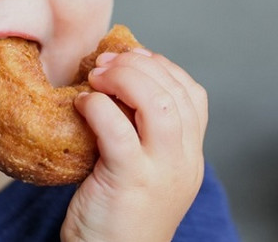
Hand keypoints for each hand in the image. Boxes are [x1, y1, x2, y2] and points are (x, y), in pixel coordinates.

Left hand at [61, 48, 207, 241]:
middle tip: (105, 61)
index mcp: (190, 158)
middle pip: (177, 92)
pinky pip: (119, 130)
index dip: (164, 67)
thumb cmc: (116, 220)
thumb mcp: (143, 172)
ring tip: (97, 75)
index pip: (194, 95)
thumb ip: (141, 135)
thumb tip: (115, 84)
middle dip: (140, 65)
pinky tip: (83, 103)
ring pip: (160, 104)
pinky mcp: (129, 181)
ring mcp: (161, 172)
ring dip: (126, 78)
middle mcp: (184, 163)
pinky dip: (100, 106)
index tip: (133, 57)